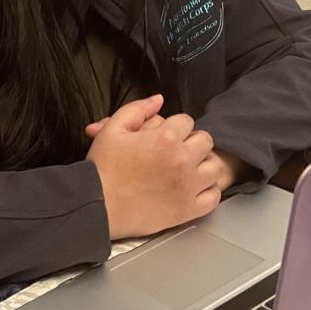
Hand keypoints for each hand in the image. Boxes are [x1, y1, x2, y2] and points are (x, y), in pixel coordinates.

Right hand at [87, 106, 253, 192]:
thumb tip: (159, 99)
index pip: (187, 121)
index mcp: (166, 138)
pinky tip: (194, 188)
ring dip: (204, 165)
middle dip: (192, 142)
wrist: (95, 205)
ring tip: (190, 168)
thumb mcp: (113, 129)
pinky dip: (208, 191)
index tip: (166, 136)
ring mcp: (187, 187)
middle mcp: (182, 160)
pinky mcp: (187, 210)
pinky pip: (213, 197)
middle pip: (205, 141)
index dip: (176, 126)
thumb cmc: (102, 168)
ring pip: (215, 167)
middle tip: (178, 151)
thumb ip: (138, 109)